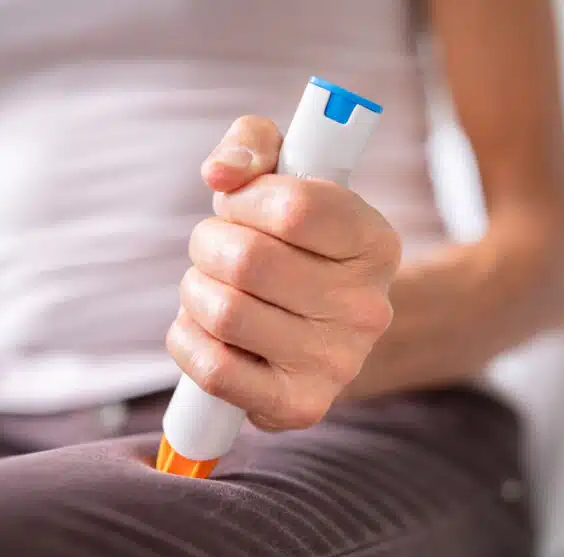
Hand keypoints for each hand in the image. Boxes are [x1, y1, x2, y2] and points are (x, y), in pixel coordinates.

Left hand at [167, 116, 400, 430]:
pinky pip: (213, 368)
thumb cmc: (298, 244)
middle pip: (247, 262)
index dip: (246, 199)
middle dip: (209, 243)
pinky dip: (187, 339)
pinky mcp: (300, 405)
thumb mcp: (290, 175)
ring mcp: (337, 362)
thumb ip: (255, 143)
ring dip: (194, 289)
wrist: (329, 330)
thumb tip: (220, 172)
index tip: (240, 203)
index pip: (294, 208)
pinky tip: (204, 328)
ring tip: (211, 286)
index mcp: (376, 243)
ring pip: (223, 312)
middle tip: (216, 247)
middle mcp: (367, 308)